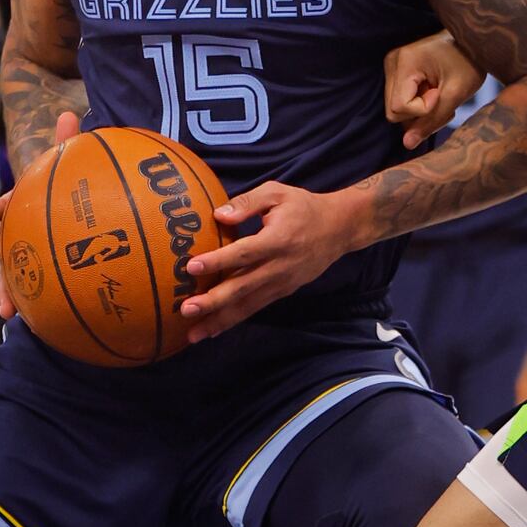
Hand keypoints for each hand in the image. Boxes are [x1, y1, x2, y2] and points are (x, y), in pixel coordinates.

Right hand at [0, 110, 79, 316]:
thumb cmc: (65, 186)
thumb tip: (71, 112)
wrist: (68, 207)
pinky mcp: (37, 271)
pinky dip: (34, 304)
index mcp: (19, 205)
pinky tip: (40, 323)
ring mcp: (23, 252)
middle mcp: (15, 230)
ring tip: (8, 312)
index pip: (1, 206)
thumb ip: (67, 141)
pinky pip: (33, 288)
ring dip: (4, 291)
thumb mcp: (67, 165)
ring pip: (7, 273)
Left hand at [181, 182, 363, 339]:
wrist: (339, 229)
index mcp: (277, 239)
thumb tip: (218, 215)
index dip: (218, 261)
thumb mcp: (277, 193)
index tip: (191, 267)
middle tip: (186, 310)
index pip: (244, 253)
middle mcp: (280, 266)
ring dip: (220, 320)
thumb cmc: (303, 207)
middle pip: (243, 287)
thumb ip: (247, 203)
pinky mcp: (283, 292)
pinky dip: (234, 320)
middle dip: (214, 301)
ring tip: (193, 334)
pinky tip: (213, 330)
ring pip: (248, 305)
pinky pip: (255, 308)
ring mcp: (282, 283)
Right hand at [384, 31, 480, 148]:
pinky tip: (435, 93)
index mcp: (404, 62)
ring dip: (421, 111)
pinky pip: (401, 100)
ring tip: (441, 96)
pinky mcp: (398, 70)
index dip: (423, 111)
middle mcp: (392, 61)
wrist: (472, 41)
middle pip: (393, 110)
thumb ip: (431, 120)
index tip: (441, 94)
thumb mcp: (455, 93)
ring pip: (396, 108)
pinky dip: (419, 104)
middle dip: (420, 114)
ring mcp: (393, 65)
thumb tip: (407, 144)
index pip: (398, 108)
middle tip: (443, 99)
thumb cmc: (469, 62)